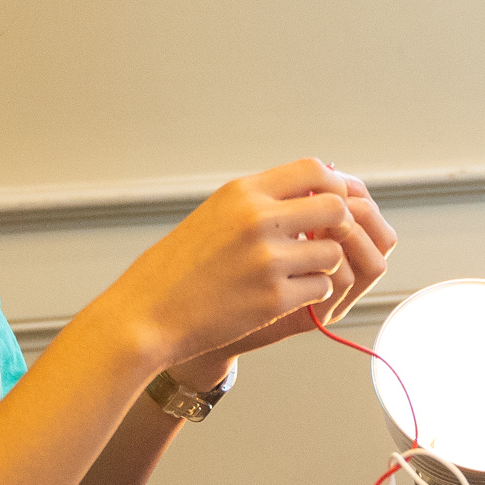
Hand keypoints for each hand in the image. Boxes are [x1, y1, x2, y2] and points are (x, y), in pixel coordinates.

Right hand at [99, 159, 360, 369]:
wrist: (146, 314)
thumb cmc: (179, 267)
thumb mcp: (216, 214)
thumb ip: (261, 200)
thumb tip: (316, 186)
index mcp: (242, 193)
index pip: (313, 170)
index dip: (334, 185)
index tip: (332, 202)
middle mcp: (257, 220)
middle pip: (335, 209)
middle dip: (338, 226)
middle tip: (323, 241)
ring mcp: (266, 260)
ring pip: (332, 253)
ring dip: (323, 265)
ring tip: (298, 272)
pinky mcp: (272, 298)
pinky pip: (320, 287)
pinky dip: (311, 293)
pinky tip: (288, 294)